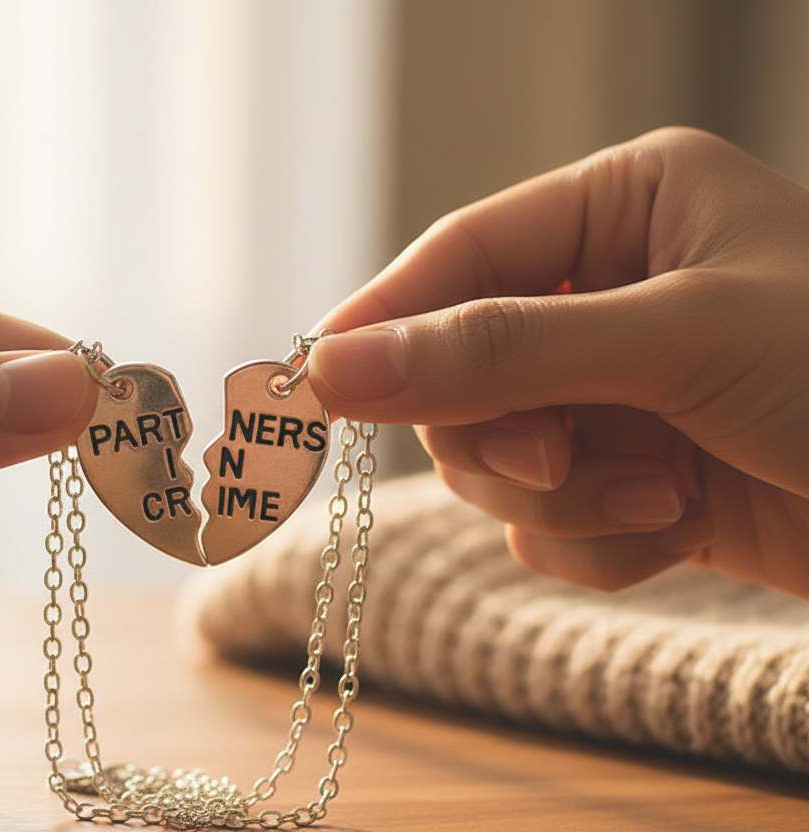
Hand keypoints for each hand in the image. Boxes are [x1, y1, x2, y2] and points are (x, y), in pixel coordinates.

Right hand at [306, 127, 808, 597]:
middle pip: (462, 367)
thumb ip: (495, 352)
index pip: (459, 255)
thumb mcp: (672, 344)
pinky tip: (672, 530)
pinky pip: (544, 518)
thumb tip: (334, 368)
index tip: (315, 387)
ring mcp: (620, 388)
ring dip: (560, 497)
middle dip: (507, 433)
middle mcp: (616, 290)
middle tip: (564, 462)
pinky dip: (593, 541)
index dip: (385, 322)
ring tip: (651, 499)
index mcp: (630, 207)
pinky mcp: (634, 474)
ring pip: (496, 453)